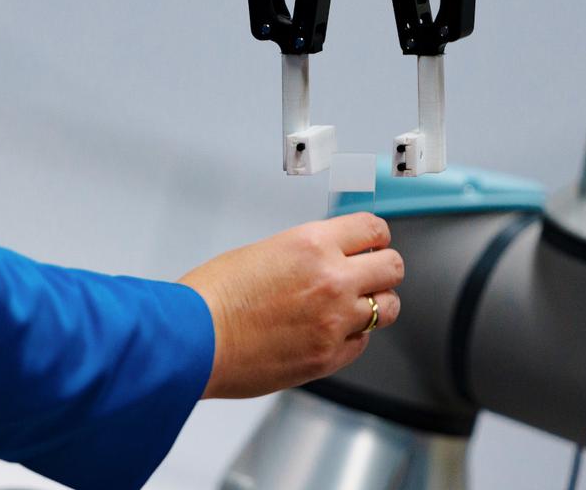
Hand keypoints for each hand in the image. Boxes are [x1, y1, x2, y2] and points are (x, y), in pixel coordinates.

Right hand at [179, 212, 403, 398]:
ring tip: (353, 305)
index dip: (375, 236)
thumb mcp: (264, 251)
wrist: (192, 342)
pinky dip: (352, 337)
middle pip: (393, 267)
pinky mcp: (328, 357)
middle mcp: (332, 280)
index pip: (374, 229)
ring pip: (388, 308)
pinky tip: (329, 332)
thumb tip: (329, 258)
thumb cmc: (213, 297)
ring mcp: (334, 322)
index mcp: (313, 244)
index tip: (372, 242)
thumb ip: (306, 254)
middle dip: (383, 268)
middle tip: (369, 273)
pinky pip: (362, 343)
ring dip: (375, 304)